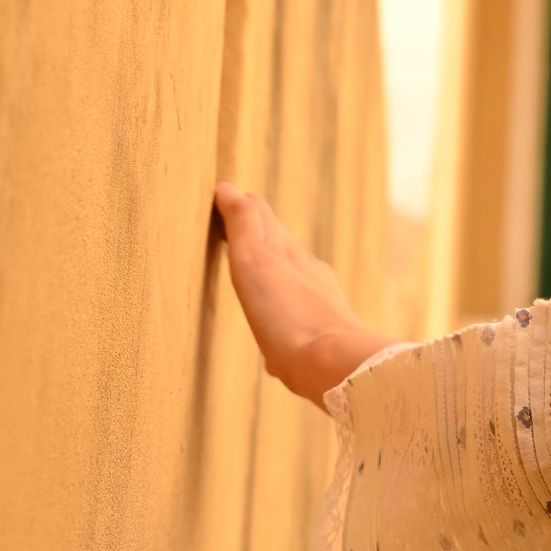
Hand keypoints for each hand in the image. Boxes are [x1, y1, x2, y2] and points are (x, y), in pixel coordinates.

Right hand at [213, 183, 396, 408]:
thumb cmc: (284, 316)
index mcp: (281, 247)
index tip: (220, 199)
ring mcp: (315, 292)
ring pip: (288, 265)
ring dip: (269, 258)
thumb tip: (228, 188)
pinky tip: (279, 307)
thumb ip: (243, 224)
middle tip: (231, 222)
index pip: (257, 212)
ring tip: (252, 260)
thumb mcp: (253, 261)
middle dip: (253, 226)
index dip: (237, 203)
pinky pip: (298, 297)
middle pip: (275, 235)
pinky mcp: (321, 322)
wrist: (330, 362)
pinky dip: (283, 291)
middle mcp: (301, 263)